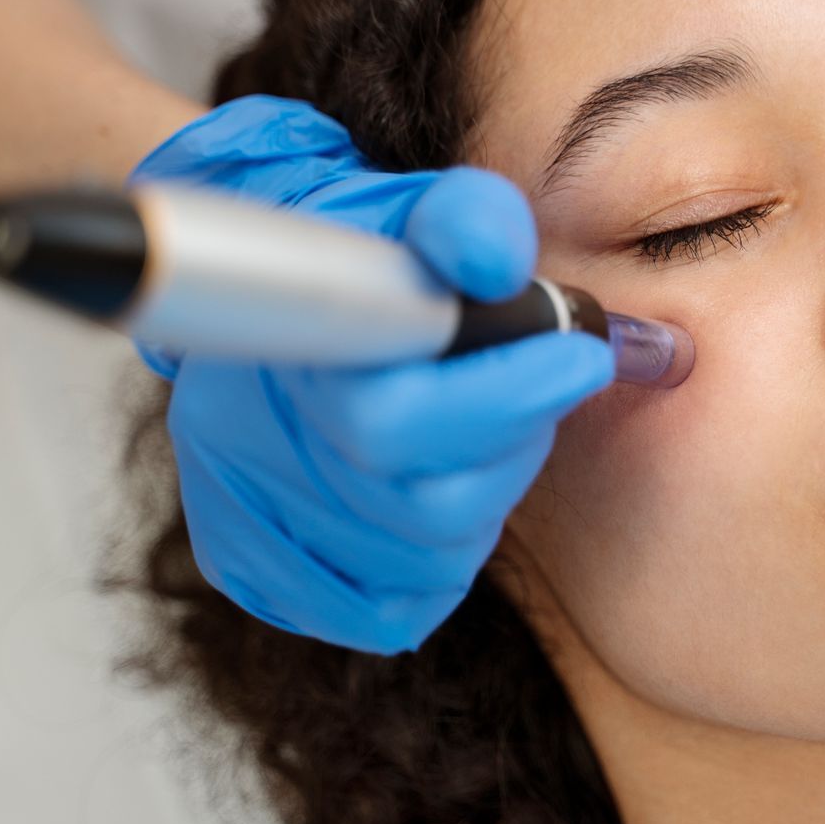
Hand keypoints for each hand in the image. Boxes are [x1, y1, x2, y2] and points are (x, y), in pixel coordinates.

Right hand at [128, 94, 615, 651]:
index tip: (582, 358)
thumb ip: (470, 221)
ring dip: (480, 509)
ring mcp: (242, 511)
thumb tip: (495, 258)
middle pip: (428, 505)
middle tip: (540, 390)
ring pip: (420, 566)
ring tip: (480, 442)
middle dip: (513, 447)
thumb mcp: (424, 209)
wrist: (270, 288)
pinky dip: (433, 573)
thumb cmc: (372, 253)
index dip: (508, 400)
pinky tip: (437, 506)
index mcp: (288, 352)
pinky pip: (382, 614)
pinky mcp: (244, 565)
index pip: (400, 421)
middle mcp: (244, 440)